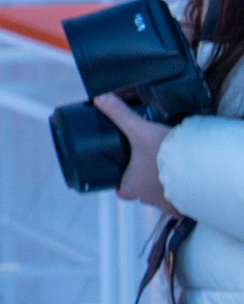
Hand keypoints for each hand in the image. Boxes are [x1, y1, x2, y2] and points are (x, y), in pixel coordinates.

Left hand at [98, 93, 178, 214]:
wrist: (202, 167)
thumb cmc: (166, 153)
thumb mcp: (140, 130)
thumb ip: (119, 114)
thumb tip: (100, 98)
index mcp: (133, 186)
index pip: (123, 191)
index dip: (124, 183)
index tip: (128, 175)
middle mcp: (150, 200)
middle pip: (144, 195)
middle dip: (147, 183)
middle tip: (153, 167)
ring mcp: (171, 205)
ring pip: (165, 199)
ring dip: (167, 187)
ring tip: (172, 171)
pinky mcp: (190, 205)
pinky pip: (185, 202)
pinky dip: (185, 193)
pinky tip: (190, 181)